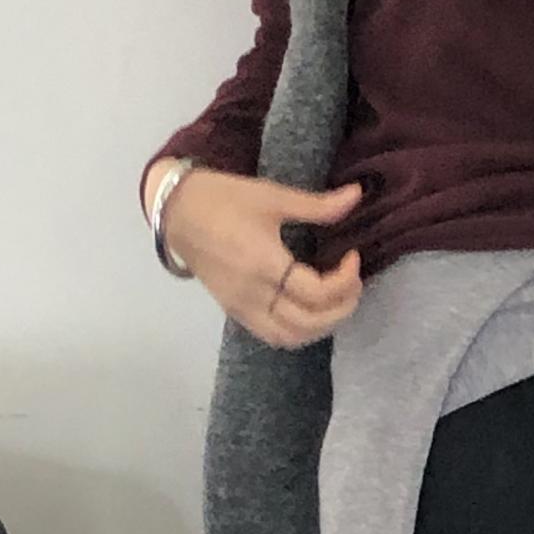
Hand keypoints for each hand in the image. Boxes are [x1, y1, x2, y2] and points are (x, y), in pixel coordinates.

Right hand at [159, 168, 365, 348]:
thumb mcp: (272, 196)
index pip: (317, 292)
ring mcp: (241, 308)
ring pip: (291, 337)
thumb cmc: (224, 199)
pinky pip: (271, 336)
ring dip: (322, 326)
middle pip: (309, 323)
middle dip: (342, 308)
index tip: (352, 257)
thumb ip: (318, 205)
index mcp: (264, 264)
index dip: (345, 280)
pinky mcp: (234, 312)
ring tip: (336, 301)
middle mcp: (253, 294)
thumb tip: (358, 195)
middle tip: (353, 283)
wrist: (176, 211)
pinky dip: (297, 332)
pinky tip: (310, 311)